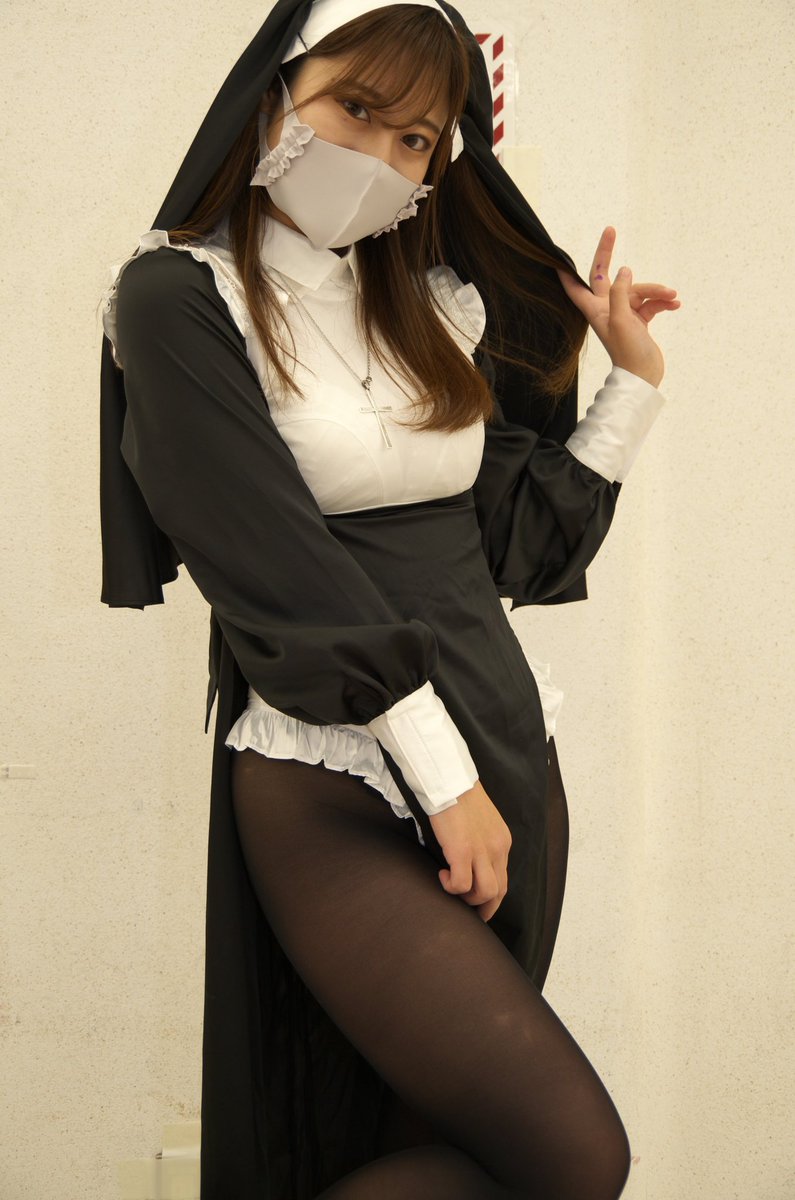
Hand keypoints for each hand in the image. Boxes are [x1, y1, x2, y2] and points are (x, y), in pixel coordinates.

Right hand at [429, 780, 511, 922]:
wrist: (449, 779)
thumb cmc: (459, 796)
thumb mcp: (480, 822)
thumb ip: (480, 841)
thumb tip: (467, 861)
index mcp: (502, 842)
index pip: (503, 879)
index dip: (491, 897)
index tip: (478, 903)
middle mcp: (497, 849)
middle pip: (498, 892)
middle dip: (484, 908)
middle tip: (468, 914)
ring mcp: (481, 851)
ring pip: (485, 893)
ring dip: (467, 899)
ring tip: (451, 888)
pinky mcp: (462, 851)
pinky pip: (461, 884)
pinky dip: (451, 886)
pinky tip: (441, 875)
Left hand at [556, 226, 680, 387]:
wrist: (644, 377)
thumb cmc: (628, 352)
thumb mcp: (622, 319)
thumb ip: (621, 292)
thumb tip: (624, 270)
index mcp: (596, 310)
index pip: (575, 288)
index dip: (566, 273)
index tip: (558, 257)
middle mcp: (607, 309)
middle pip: (605, 276)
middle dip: (608, 254)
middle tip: (610, 230)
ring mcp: (624, 314)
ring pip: (638, 290)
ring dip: (656, 291)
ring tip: (671, 296)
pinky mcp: (639, 321)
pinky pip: (651, 303)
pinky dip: (662, 302)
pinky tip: (674, 304)